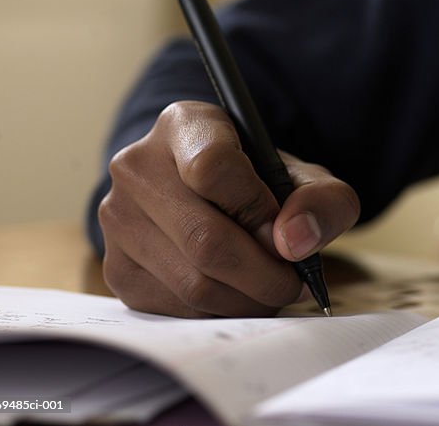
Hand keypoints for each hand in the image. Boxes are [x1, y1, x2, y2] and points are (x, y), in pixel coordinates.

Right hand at [97, 101, 360, 316]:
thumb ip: (322, 200)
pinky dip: (219, 313)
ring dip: (246, 299)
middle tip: (292, 281)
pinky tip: (238, 295)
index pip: (212, 166)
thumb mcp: (307, 179)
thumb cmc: (262, 184)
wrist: (213, 198)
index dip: (258, 208)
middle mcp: (137, 166)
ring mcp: (118, 218)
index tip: (283, 228)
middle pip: (205, 239)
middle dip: (264, 273)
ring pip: (193, 283)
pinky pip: (176, 309)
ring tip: (271, 289)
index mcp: (185, 125)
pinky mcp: (116, 268)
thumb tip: (294, 242)